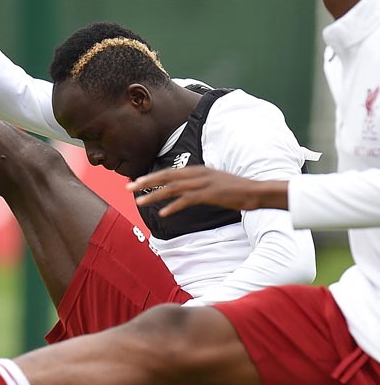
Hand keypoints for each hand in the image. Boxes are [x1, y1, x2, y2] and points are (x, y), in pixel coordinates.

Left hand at [127, 167, 288, 217]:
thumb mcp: (213, 185)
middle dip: (145, 182)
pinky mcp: (209, 194)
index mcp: (197, 170)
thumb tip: (184, 193)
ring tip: (139, 202)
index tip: (136, 182)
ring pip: (172, 188)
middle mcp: (198, 174)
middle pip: (166, 176)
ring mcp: (203, 183)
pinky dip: (173, 207)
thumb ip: (197, 186)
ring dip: (154, 195)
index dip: (151, 177)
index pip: (169, 172)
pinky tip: (162, 214)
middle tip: (128, 188)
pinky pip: (187, 200)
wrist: (255, 191)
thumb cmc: (235, 191)